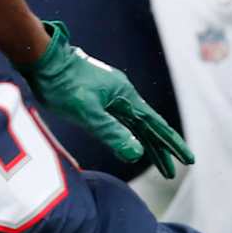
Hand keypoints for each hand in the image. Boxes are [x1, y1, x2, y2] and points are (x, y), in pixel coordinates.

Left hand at [22, 21, 192, 177]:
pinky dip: (128, 135)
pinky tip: (130, 146)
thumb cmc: (62, 84)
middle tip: (172, 172)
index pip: (155, 125)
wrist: (42, 60)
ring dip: (145, 144)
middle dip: (161, 150)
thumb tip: (137, 153)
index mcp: (124, 95)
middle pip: (148, 126)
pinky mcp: (97, 98)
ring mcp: (110, 96)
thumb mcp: (87, 112)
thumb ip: (111, 132)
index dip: (172, 144)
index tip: (188, 159)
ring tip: (157, 165)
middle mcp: (121, 95)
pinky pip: (120, 121)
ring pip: (134, 124)